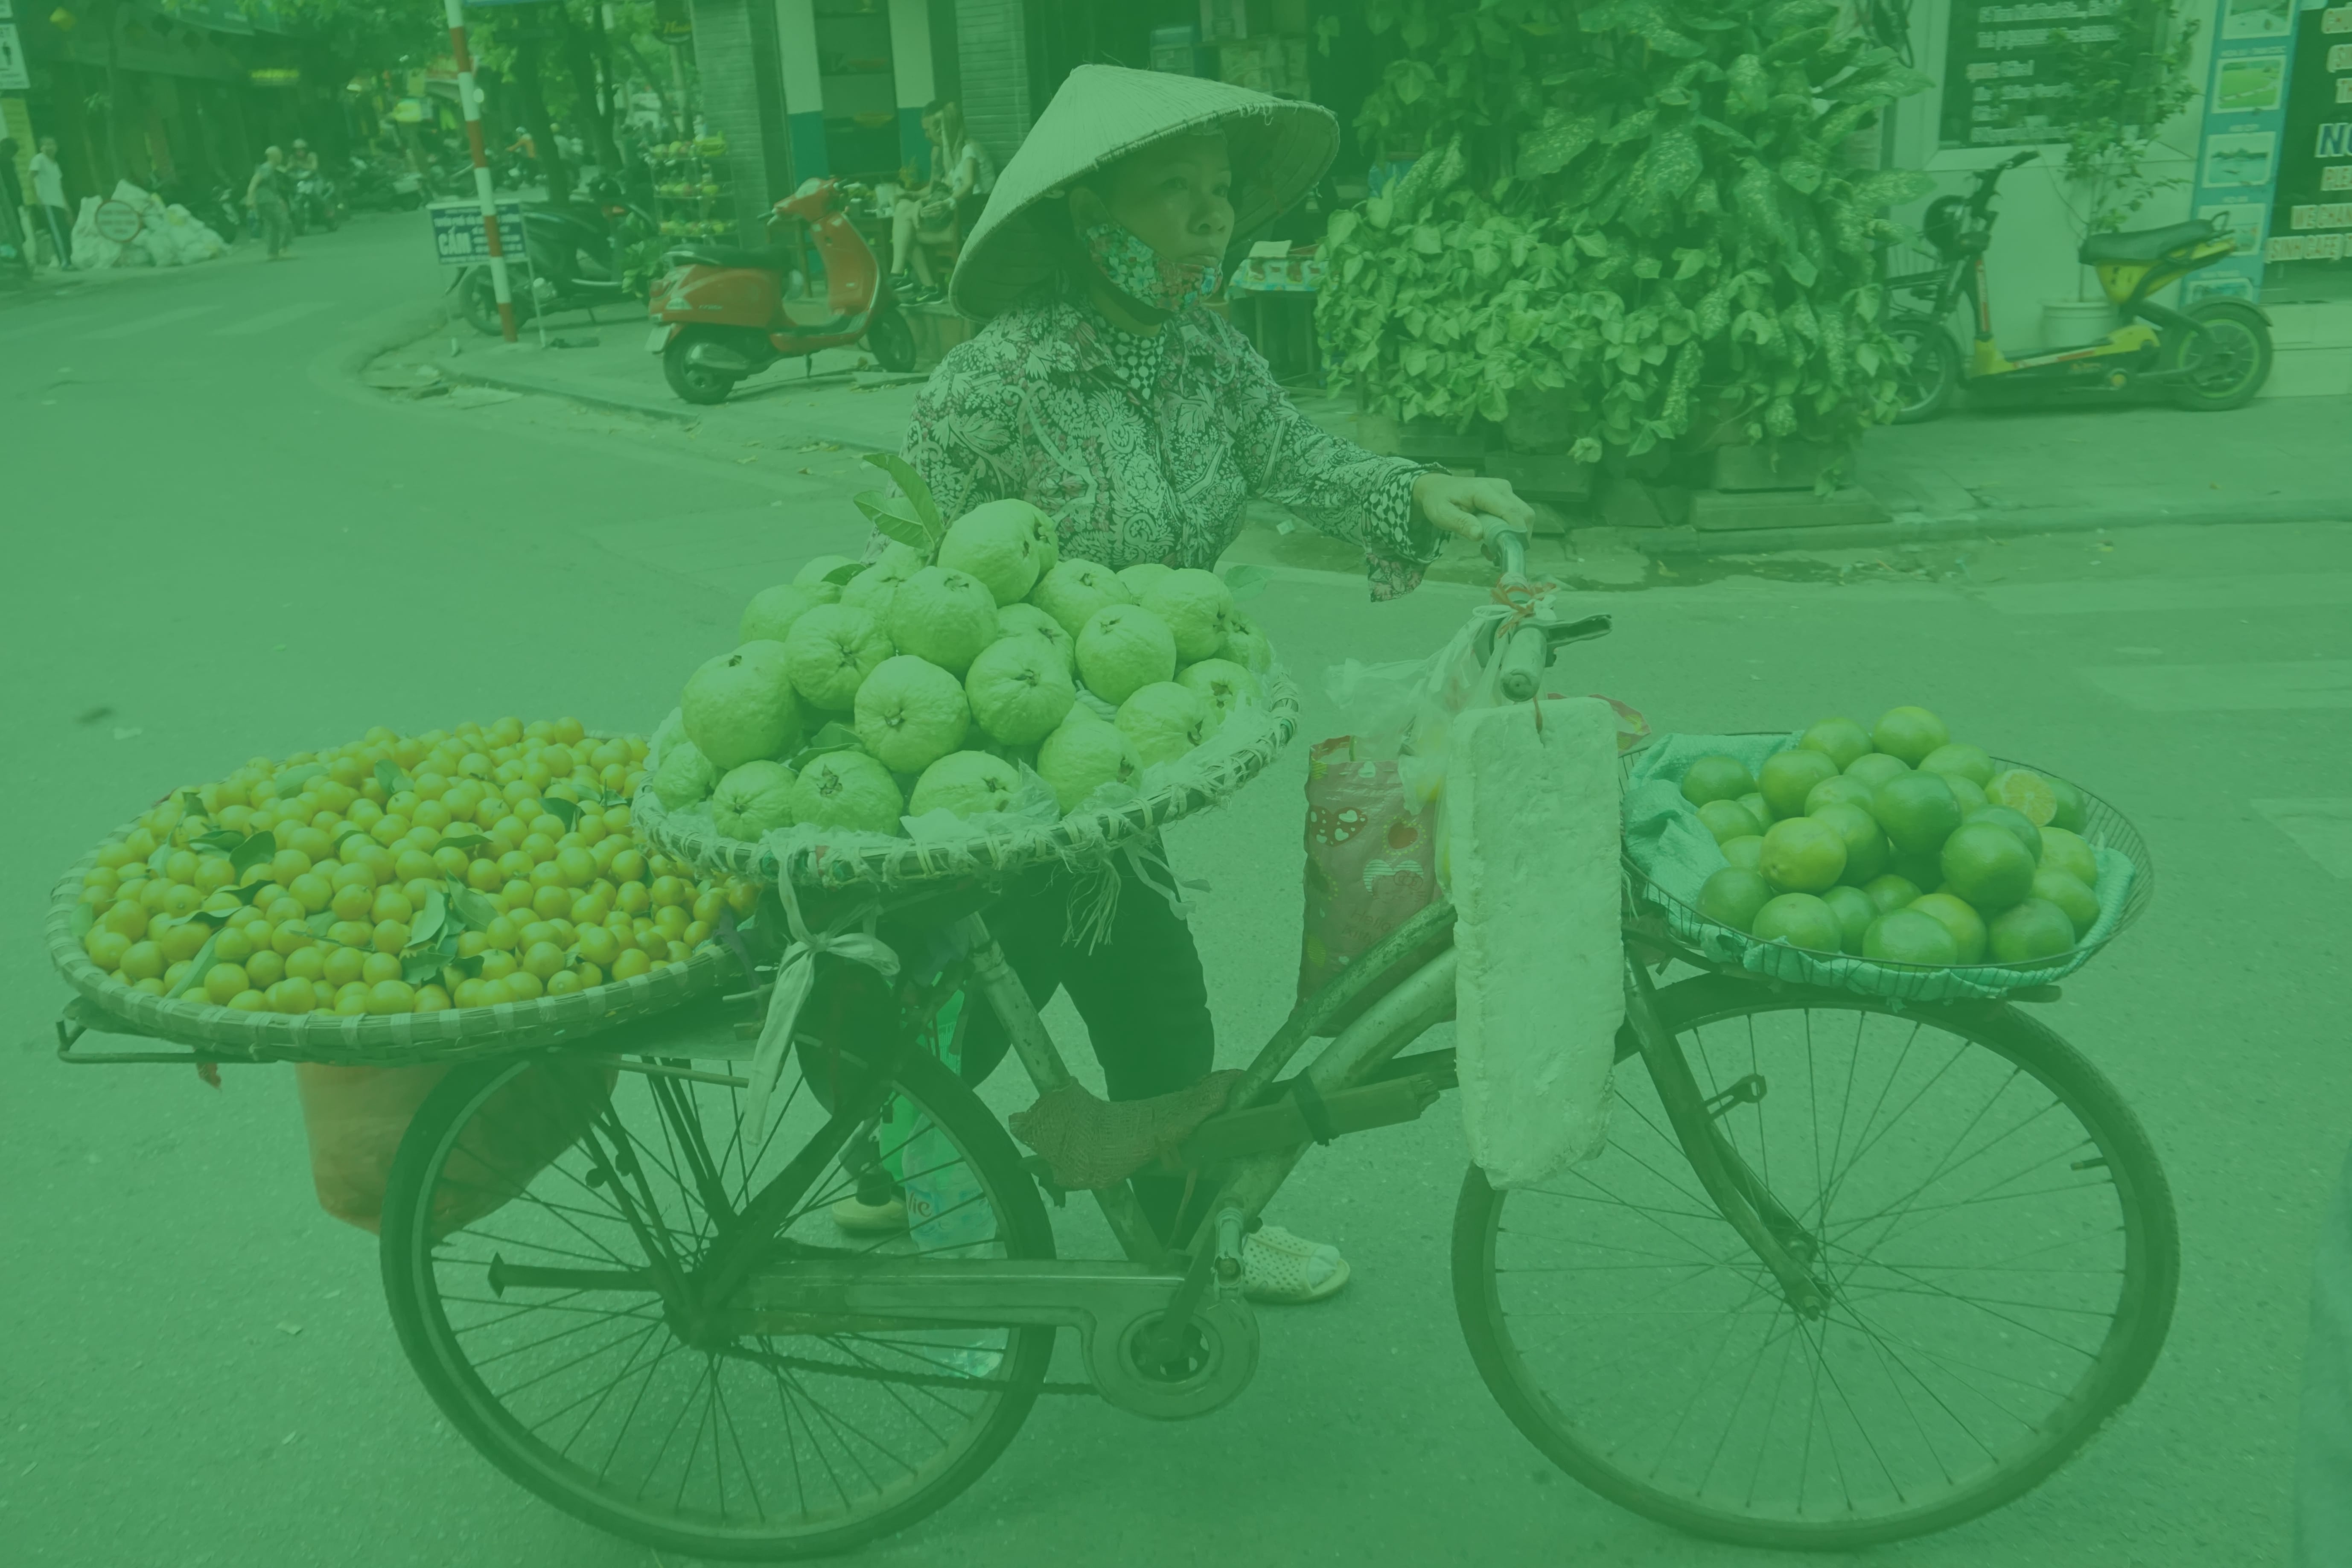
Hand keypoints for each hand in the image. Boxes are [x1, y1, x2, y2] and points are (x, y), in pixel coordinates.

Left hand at [1411, 472, 1534, 543]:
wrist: (1438, 487)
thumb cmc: (1438, 500)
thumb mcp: (1441, 514)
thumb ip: (1460, 523)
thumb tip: (1478, 534)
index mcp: (1483, 490)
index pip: (1510, 511)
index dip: (1516, 532)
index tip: (1511, 551)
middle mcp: (1500, 488)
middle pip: (1524, 514)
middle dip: (1517, 537)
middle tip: (1499, 553)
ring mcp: (1505, 491)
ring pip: (1524, 516)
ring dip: (1513, 536)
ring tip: (1491, 548)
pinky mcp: (1506, 497)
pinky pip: (1516, 517)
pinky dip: (1509, 532)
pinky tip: (1491, 542)